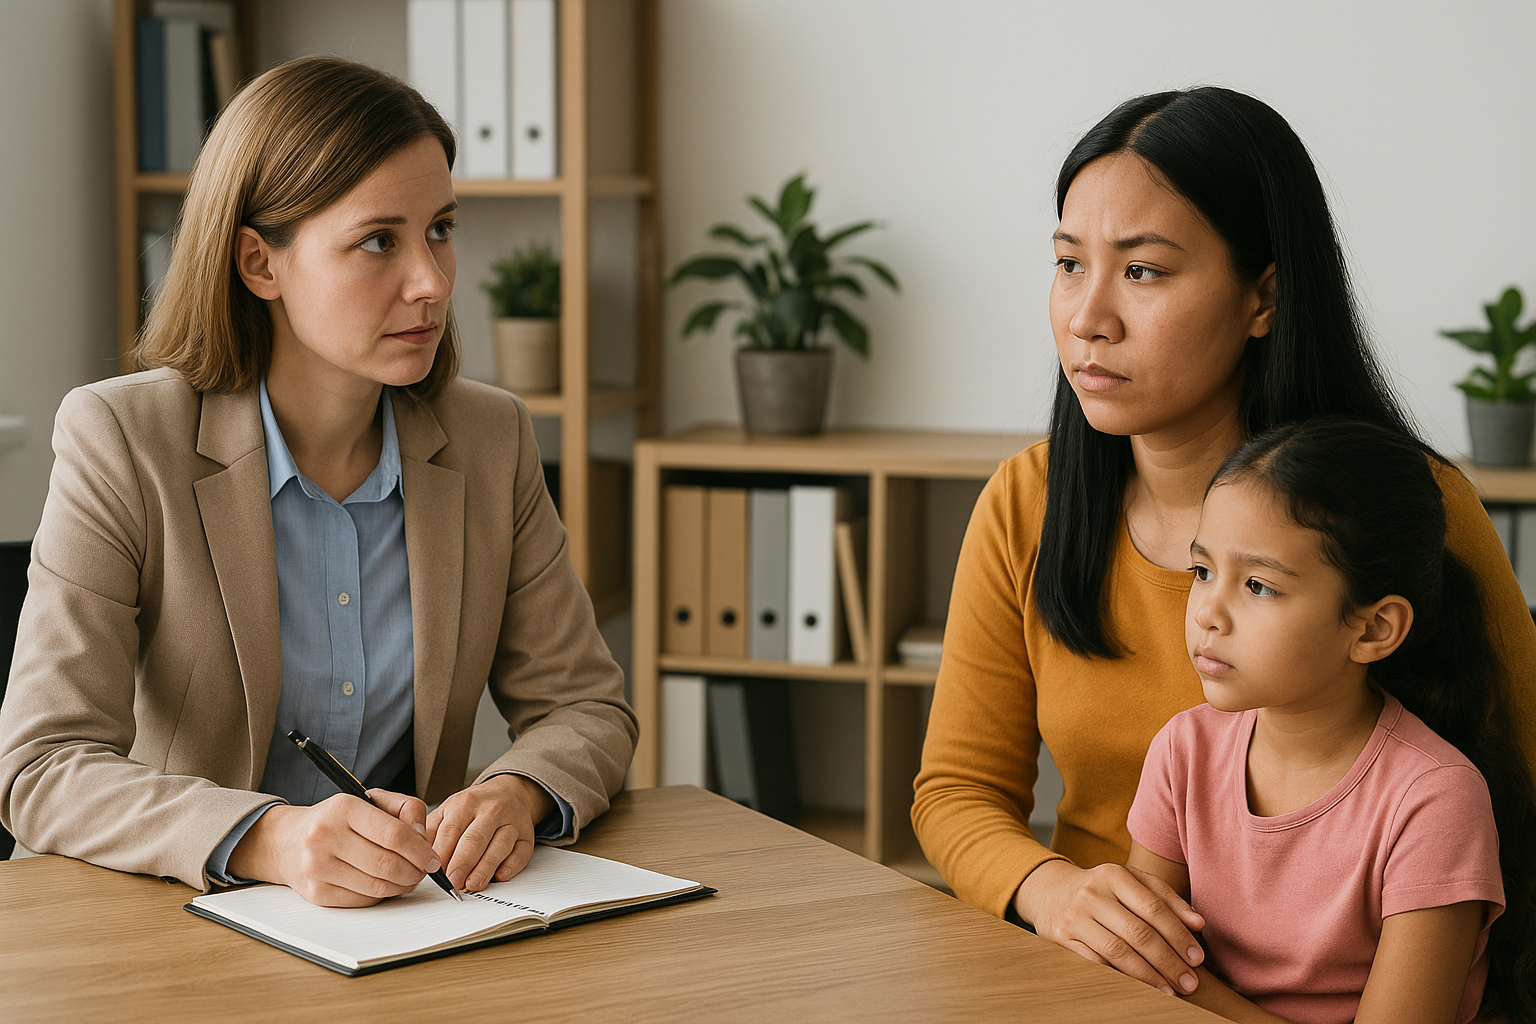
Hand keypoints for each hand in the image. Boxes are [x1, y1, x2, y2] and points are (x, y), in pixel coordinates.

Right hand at [228, 789, 438, 906]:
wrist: (287, 841)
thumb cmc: (336, 820)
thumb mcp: (369, 801)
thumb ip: (405, 810)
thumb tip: (423, 838)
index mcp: (343, 808)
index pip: (393, 834)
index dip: (420, 850)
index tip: (432, 859)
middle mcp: (325, 837)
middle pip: (387, 864)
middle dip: (414, 872)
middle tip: (423, 871)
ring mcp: (318, 867)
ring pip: (377, 886)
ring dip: (402, 886)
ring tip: (408, 878)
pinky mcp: (317, 893)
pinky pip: (363, 900)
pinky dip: (382, 895)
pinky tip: (384, 884)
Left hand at [427, 774, 555, 891]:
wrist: (509, 792)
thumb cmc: (475, 807)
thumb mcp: (449, 810)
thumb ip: (432, 831)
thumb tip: (419, 858)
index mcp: (466, 803)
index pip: (451, 831)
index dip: (443, 854)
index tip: (435, 873)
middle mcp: (491, 810)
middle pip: (475, 839)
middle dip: (463, 863)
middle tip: (453, 882)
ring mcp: (511, 822)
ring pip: (499, 846)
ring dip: (486, 867)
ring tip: (473, 884)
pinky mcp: (527, 835)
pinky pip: (521, 852)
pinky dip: (512, 865)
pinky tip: (501, 875)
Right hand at [1013, 859, 1205, 995]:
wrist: (1051, 891)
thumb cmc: (1102, 889)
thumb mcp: (1132, 882)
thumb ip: (1166, 899)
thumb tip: (1198, 924)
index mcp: (1114, 875)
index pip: (1153, 908)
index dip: (1178, 935)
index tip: (1197, 958)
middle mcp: (1092, 893)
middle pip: (1138, 933)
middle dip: (1168, 961)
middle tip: (1189, 983)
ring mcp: (1075, 916)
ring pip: (1117, 952)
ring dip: (1148, 976)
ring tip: (1170, 990)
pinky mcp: (1061, 938)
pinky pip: (1095, 963)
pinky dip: (1120, 977)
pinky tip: (1140, 988)